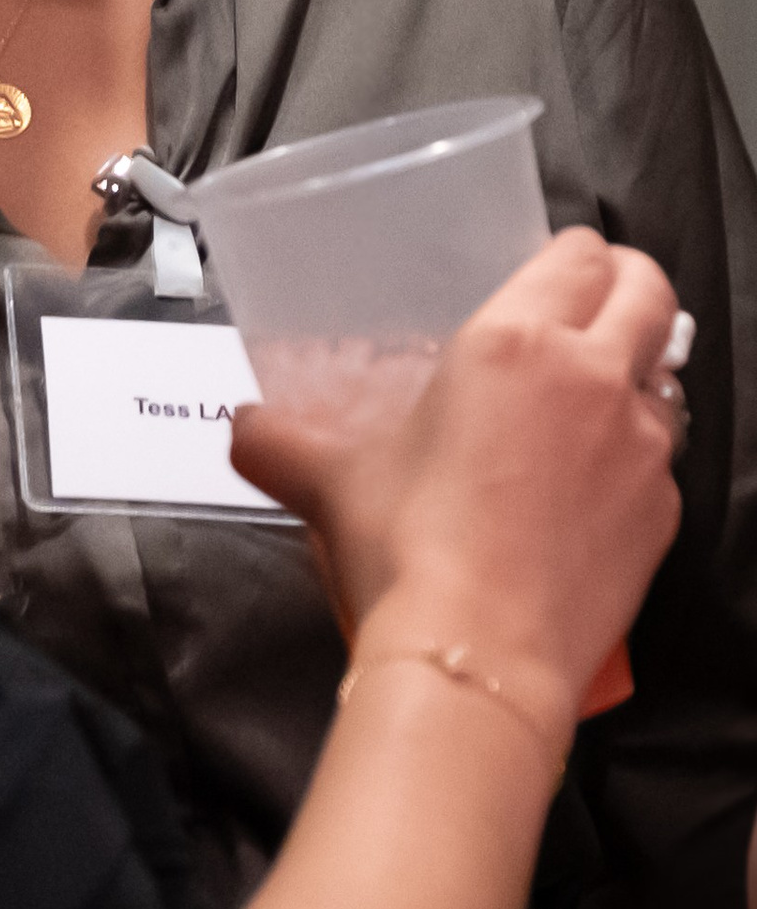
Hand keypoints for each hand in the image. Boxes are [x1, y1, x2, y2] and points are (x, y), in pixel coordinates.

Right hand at [230, 230, 683, 726]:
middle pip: (651, 290)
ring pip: (667, 378)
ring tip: (589, 403)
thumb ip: (279, 440)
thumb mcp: (330, 479)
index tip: (554, 269)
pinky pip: (662, 463)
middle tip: (595, 304)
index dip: (573, 253)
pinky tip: (587, 490)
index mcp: (515, 340)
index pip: (582, 253)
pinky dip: (635, 461)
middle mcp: (593, 378)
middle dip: (629, 285)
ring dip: (637, 376)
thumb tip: (241, 431)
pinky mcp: (665, 513)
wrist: (479, 654)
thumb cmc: (406, 549)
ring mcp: (642, 447)